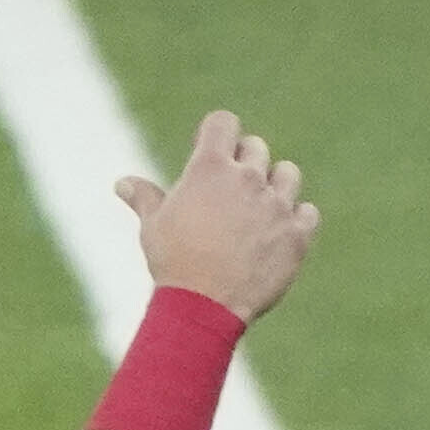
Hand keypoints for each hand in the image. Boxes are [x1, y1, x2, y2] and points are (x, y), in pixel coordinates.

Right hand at [114, 109, 317, 323]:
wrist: (203, 307)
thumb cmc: (173, 264)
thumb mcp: (153, 227)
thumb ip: (144, 198)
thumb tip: (122, 183)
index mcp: (209, 168)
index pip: (223, 122)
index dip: (215, 134)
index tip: (208, 152)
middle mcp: (248, 178)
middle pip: (256, 147)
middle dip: (243, 162)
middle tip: (229, 192)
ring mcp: (276, 204)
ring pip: (288, 173)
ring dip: (275, 184)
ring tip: (258, 209)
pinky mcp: (296, 233)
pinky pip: (307, 212)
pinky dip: (296, 219)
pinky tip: (277, 233)